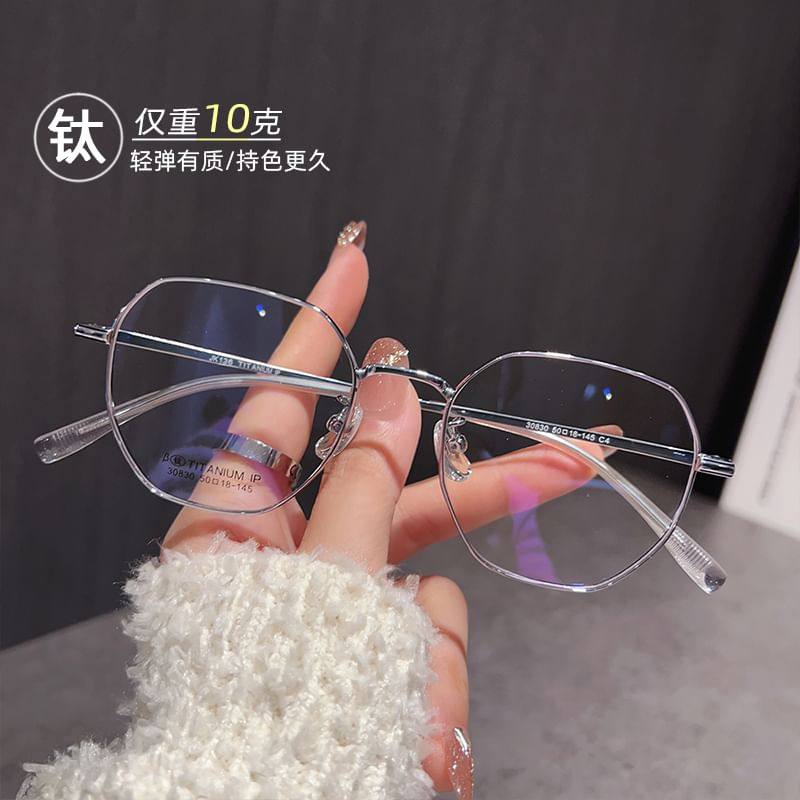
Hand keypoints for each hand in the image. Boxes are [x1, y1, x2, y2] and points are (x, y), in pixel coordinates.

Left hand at [163, 228, 470, 794]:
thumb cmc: (275, 707)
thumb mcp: (318, 581)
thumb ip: (357, 482)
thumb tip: (389, 387)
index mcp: (233, 526)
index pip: (279, 400)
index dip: (319, 327)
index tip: (351, 262)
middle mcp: (281, 548)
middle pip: (372, 467)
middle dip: (449, 441)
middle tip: (478, 359)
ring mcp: (332, 592)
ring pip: (415, 532)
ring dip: (478, 516)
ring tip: (559, 477)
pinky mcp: (373, 634)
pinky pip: (426, 609)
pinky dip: (435, 641)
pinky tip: (420, 697)